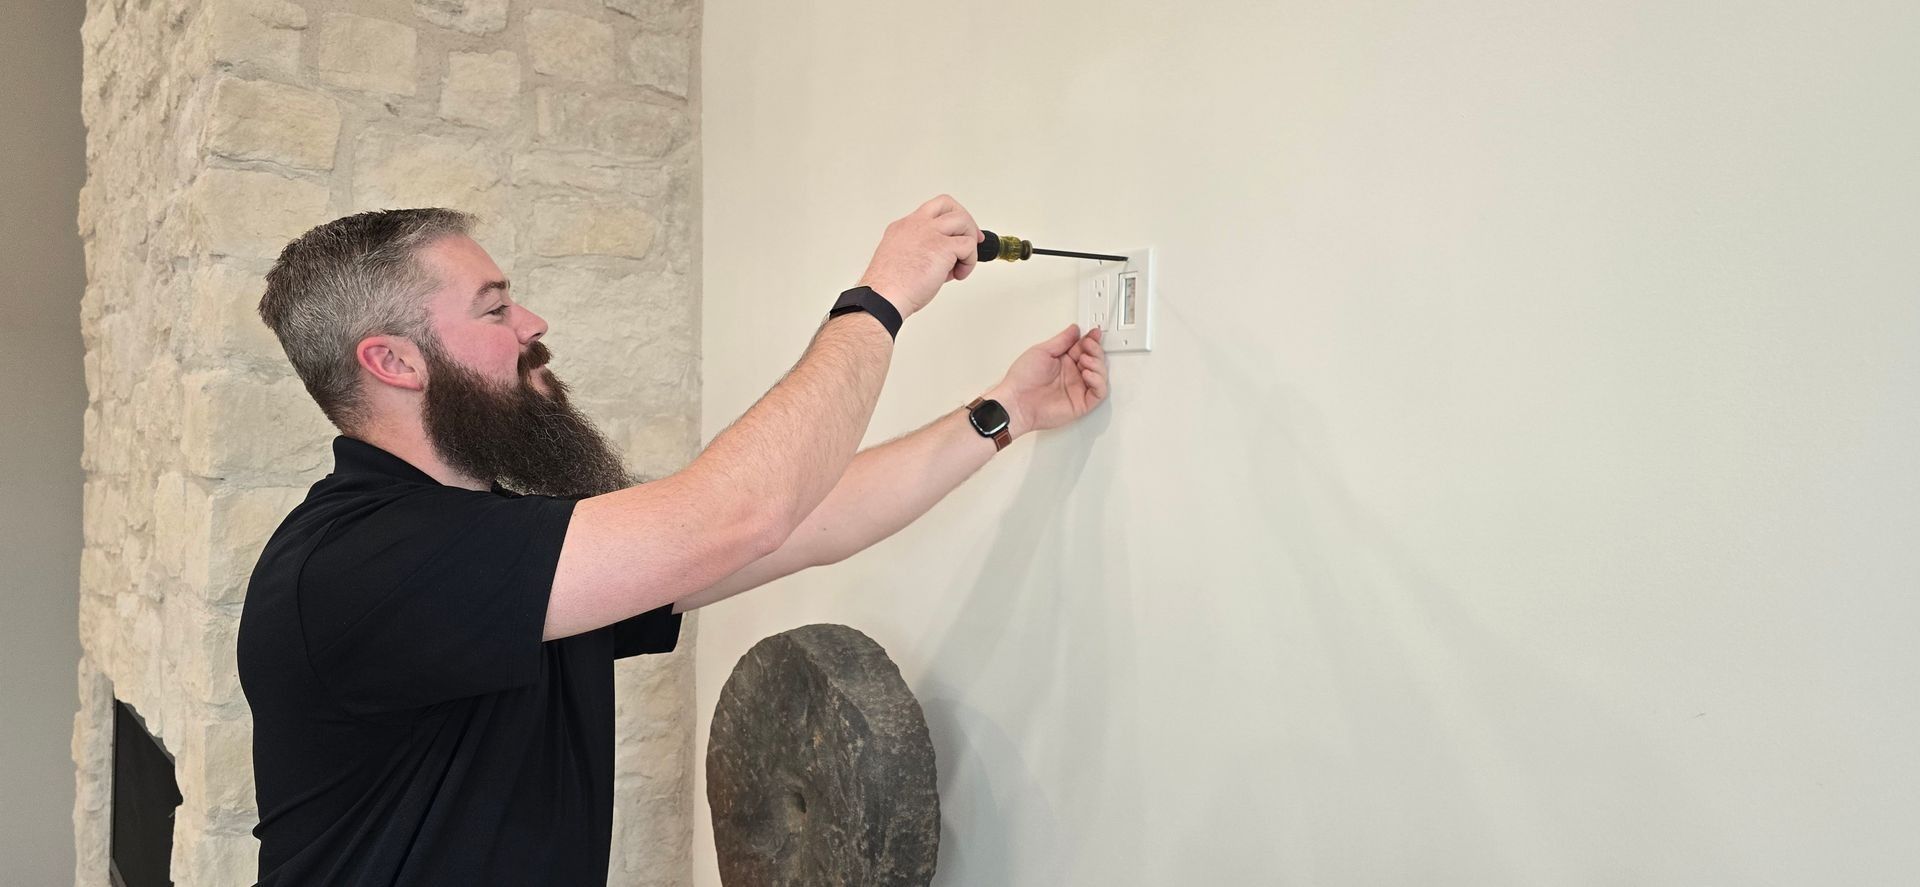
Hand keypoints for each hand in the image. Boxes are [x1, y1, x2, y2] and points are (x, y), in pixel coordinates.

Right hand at [854, 194, 982, 318]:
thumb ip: (921, 252)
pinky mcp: (942, 246)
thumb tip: (945, 261)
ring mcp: (930, 232)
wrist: (883, 297)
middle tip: (972, 241)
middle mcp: (916, 225)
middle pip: (948, 204)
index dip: (949, 220)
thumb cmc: (889, 288)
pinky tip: (958, 274)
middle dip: (965, 221)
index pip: (931, 211)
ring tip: (961, 264)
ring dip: (969, 242)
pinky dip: (969, 262)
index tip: (957, 235)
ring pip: (962, 220)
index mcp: (903, 227)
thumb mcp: (901, 259)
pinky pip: (968, 245)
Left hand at [987, 324, 1108, 437]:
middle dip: (1095, 350)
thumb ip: (1061, 340)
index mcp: (1063, 361)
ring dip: (1097, 364)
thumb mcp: (1042, 351)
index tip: (1094, 332)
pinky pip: (1099, 393)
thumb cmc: (1022, 379)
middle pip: (1095, 360)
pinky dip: (1098, 382)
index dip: (1091, 339)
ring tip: (1085, 359)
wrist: (1016, 401)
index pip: (1084, 348)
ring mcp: (1077, 389)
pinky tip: (1087, 373)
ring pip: (1100, 375)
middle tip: (1089, 344)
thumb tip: (1074, 330)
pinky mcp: (1081, 404)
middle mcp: (1072, 375)